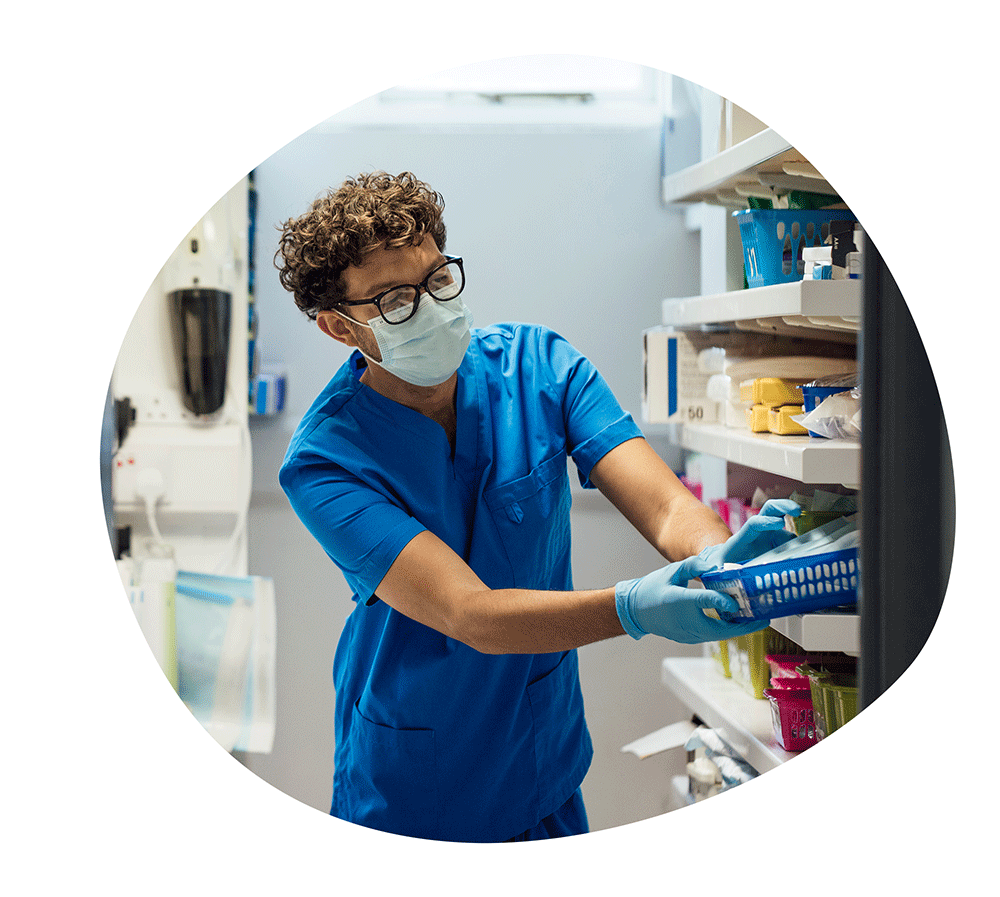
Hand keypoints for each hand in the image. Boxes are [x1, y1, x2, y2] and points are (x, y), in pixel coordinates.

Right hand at [615, 555, 770, 643]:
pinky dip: (728, 629)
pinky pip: (714, 635)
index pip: (704, 602)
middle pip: (722, 628)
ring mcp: (689, 634)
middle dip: (746, 624)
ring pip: (720, 634)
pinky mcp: (691, 638)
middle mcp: (686, 622)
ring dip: (739, 627)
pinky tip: (738, 621)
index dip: (722, 602)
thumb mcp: (671, 572)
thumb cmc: (651, 589)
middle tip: (765, 617)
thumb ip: (693, 566)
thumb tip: (713, 564)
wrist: (635, 611)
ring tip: (757, 619)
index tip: (737, 601)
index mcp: (679, 602)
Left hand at [699, 499, 800, 569]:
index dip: (766, 522)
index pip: (754, 524)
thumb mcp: (716, 570)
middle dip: (783, 506)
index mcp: (741, 539)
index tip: (778, 523)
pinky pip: (790, 545)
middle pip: (770, 512)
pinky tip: (803, 559)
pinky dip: (798, 549)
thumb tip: (713, 578)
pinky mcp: (776, 547)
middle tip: (796, 510)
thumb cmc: (720, 567)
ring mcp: (767, 539)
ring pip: (785, 531)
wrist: (724, 566)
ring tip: (804, 550)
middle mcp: (756, 535)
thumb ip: (715, 572)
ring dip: (795, 538)